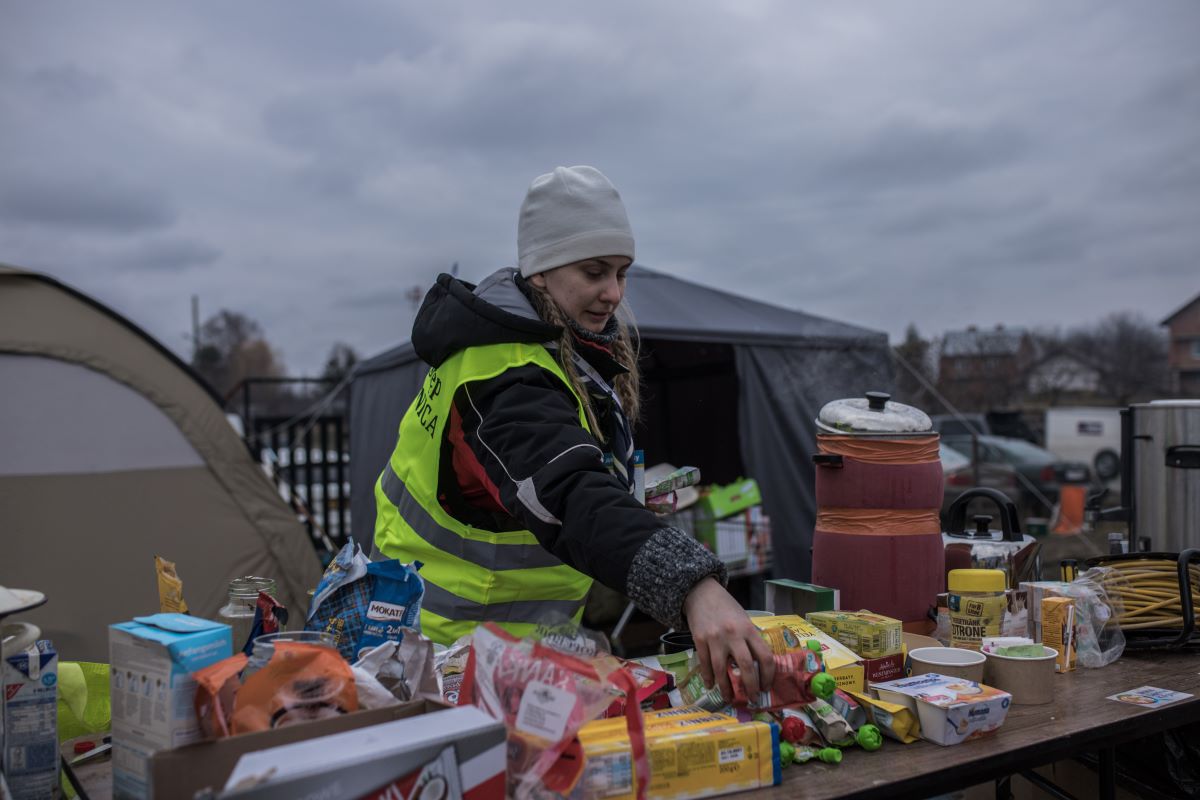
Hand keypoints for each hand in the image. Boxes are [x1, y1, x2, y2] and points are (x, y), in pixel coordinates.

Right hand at [682, 577, 774, 701]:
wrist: (701, 593)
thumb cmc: (726, 607)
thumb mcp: (744, 619)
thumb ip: (750, 639)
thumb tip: (757, 665)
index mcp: (749, 629)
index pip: (765, 656)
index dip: (768, 675)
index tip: (766, 686)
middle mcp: (734, 634)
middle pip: (746, 666)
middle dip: (750, 687)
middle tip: (752, 699)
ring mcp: (715, 638)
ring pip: (722, 670)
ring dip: (727, 688)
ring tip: (730, 699)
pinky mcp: (700, 640)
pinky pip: (705, 664)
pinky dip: (709, 677)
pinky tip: (711, 685)